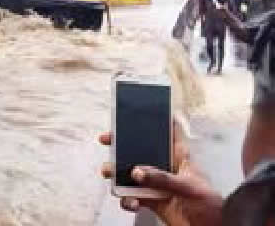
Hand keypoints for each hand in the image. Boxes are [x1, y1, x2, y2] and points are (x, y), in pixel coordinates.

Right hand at [99, 123, 223, 225]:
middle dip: (123, 145)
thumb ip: (162, 179)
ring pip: (132, 174)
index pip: (169, 133)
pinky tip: (130, 202)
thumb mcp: (188, 188)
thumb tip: (137, 172)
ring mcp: (157, 184)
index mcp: (180, 158)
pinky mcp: (151, 200)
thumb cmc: (210, 206)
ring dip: (118, 175)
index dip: (157, 120)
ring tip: (110, 174)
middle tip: (108, 140)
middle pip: (141, 151)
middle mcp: (166, 168)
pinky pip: (132, 197)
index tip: (139, 112)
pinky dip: (127, 200)